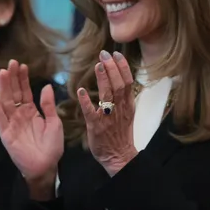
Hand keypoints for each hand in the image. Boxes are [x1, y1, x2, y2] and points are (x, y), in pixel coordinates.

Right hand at [0, 60, 62, 195]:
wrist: (45, 166)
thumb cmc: (52, 147)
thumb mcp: (55, 122)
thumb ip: (48, 105)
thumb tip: (46, 86)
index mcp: (32, 112)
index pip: (25, 92)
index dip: (23, 79)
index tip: (22, 65)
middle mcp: (19, 115)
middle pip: (14, 93)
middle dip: (12, 78)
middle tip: (11, 62)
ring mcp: (11, 123)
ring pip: (5, 101)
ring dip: (3, 87)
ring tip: (2, 72)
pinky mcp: (5, 132)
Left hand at [79, 51, 137, 175]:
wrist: (119, 156)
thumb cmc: (120, 133)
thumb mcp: (126, 112)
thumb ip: (123, 96)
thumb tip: (119, 78)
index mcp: (127, 105)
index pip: (128, 81)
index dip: (122, 67)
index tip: (116, 53)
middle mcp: (120, 109)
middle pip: (119, 84)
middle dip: (112, 68)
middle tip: (105, 54)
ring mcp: (108, 117)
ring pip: (108, 95)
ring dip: (103, 79)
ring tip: (98, 65)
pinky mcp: (96, 127)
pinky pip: (91, 112)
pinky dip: (86, 101)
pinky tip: (81, 91)